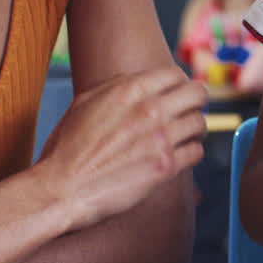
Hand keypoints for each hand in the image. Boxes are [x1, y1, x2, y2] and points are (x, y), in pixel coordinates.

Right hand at [34, 68, 206, 231]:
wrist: (61, 189)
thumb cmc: (68, 147)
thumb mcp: (85, 103)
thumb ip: (116, 87)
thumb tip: (140, 81)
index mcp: (130, 90)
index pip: (176, 74)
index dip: (179, 83)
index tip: (178, 92)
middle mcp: (150, 110)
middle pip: (197, 94)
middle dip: (197, 100)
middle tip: (192, 108)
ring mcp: (160, 139)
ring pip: (200, 123)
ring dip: (195, 128)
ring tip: (187, 133)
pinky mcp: (166, 167)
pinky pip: (196, 152)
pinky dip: (191, 152)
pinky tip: (181, 155)